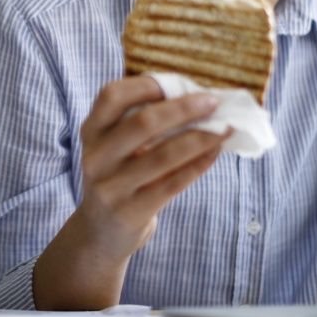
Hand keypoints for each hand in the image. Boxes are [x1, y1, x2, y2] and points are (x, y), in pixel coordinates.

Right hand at [33, 75, 226, 309]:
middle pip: (142, 123)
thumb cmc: (118, 177)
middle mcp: (96, 157)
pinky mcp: (130, 212)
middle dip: (183, 109)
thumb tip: (197, 99)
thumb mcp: (114, 148)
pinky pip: (172, 183)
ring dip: (200, 138)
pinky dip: (198, 164)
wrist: (100, 233)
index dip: (145, 85)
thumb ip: (140, 124)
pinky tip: (215, 152)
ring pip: (163, 155)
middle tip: (213, 102)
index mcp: (91, 132)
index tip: (178, 82)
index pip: (112, 97)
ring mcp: (111, 187)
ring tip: (225, 128)